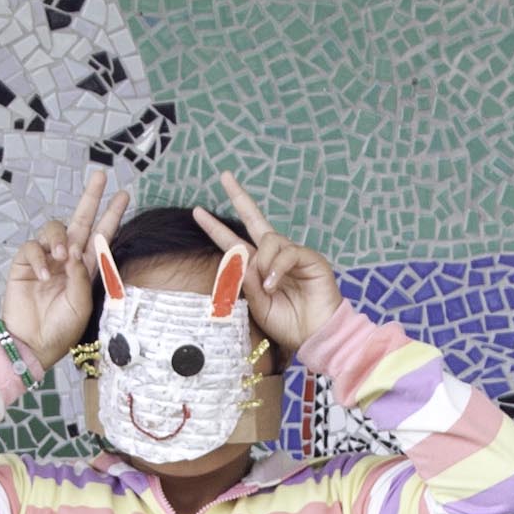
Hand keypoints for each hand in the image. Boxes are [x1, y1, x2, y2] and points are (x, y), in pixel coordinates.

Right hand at [0, 168, 124, 369]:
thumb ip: (81, 277)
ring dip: (60, 238)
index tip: (123, 194)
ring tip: (62, 257)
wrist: (33, 344)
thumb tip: (74, 252)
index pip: (101, 236)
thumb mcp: (81, 304)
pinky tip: (42, 274)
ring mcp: (45, 260)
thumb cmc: (62, 329)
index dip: (112, 215)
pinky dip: (38, 257)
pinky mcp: (23, 264)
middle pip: (80, 220)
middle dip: (90, 197)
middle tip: (100, 176)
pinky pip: (31, 248)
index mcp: (86, 268)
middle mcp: (67, 259)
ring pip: (54, 229)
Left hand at [191, 172, 341, 357]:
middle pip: (255, 219)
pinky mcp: (310, 258)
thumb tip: (242, 256)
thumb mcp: (257, 305)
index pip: (234, 242)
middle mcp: (274, 256)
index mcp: (259, 268)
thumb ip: (247, 281)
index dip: (215, 228)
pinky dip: (277, 267)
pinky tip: (275, 284)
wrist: (315, 337)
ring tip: (269, 287)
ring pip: (270, 239)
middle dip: (239, 197)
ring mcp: (293, 254)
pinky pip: (287, 252)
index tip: (197, 212)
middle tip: (224, 176)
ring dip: (263, 262)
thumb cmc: (288, 325)